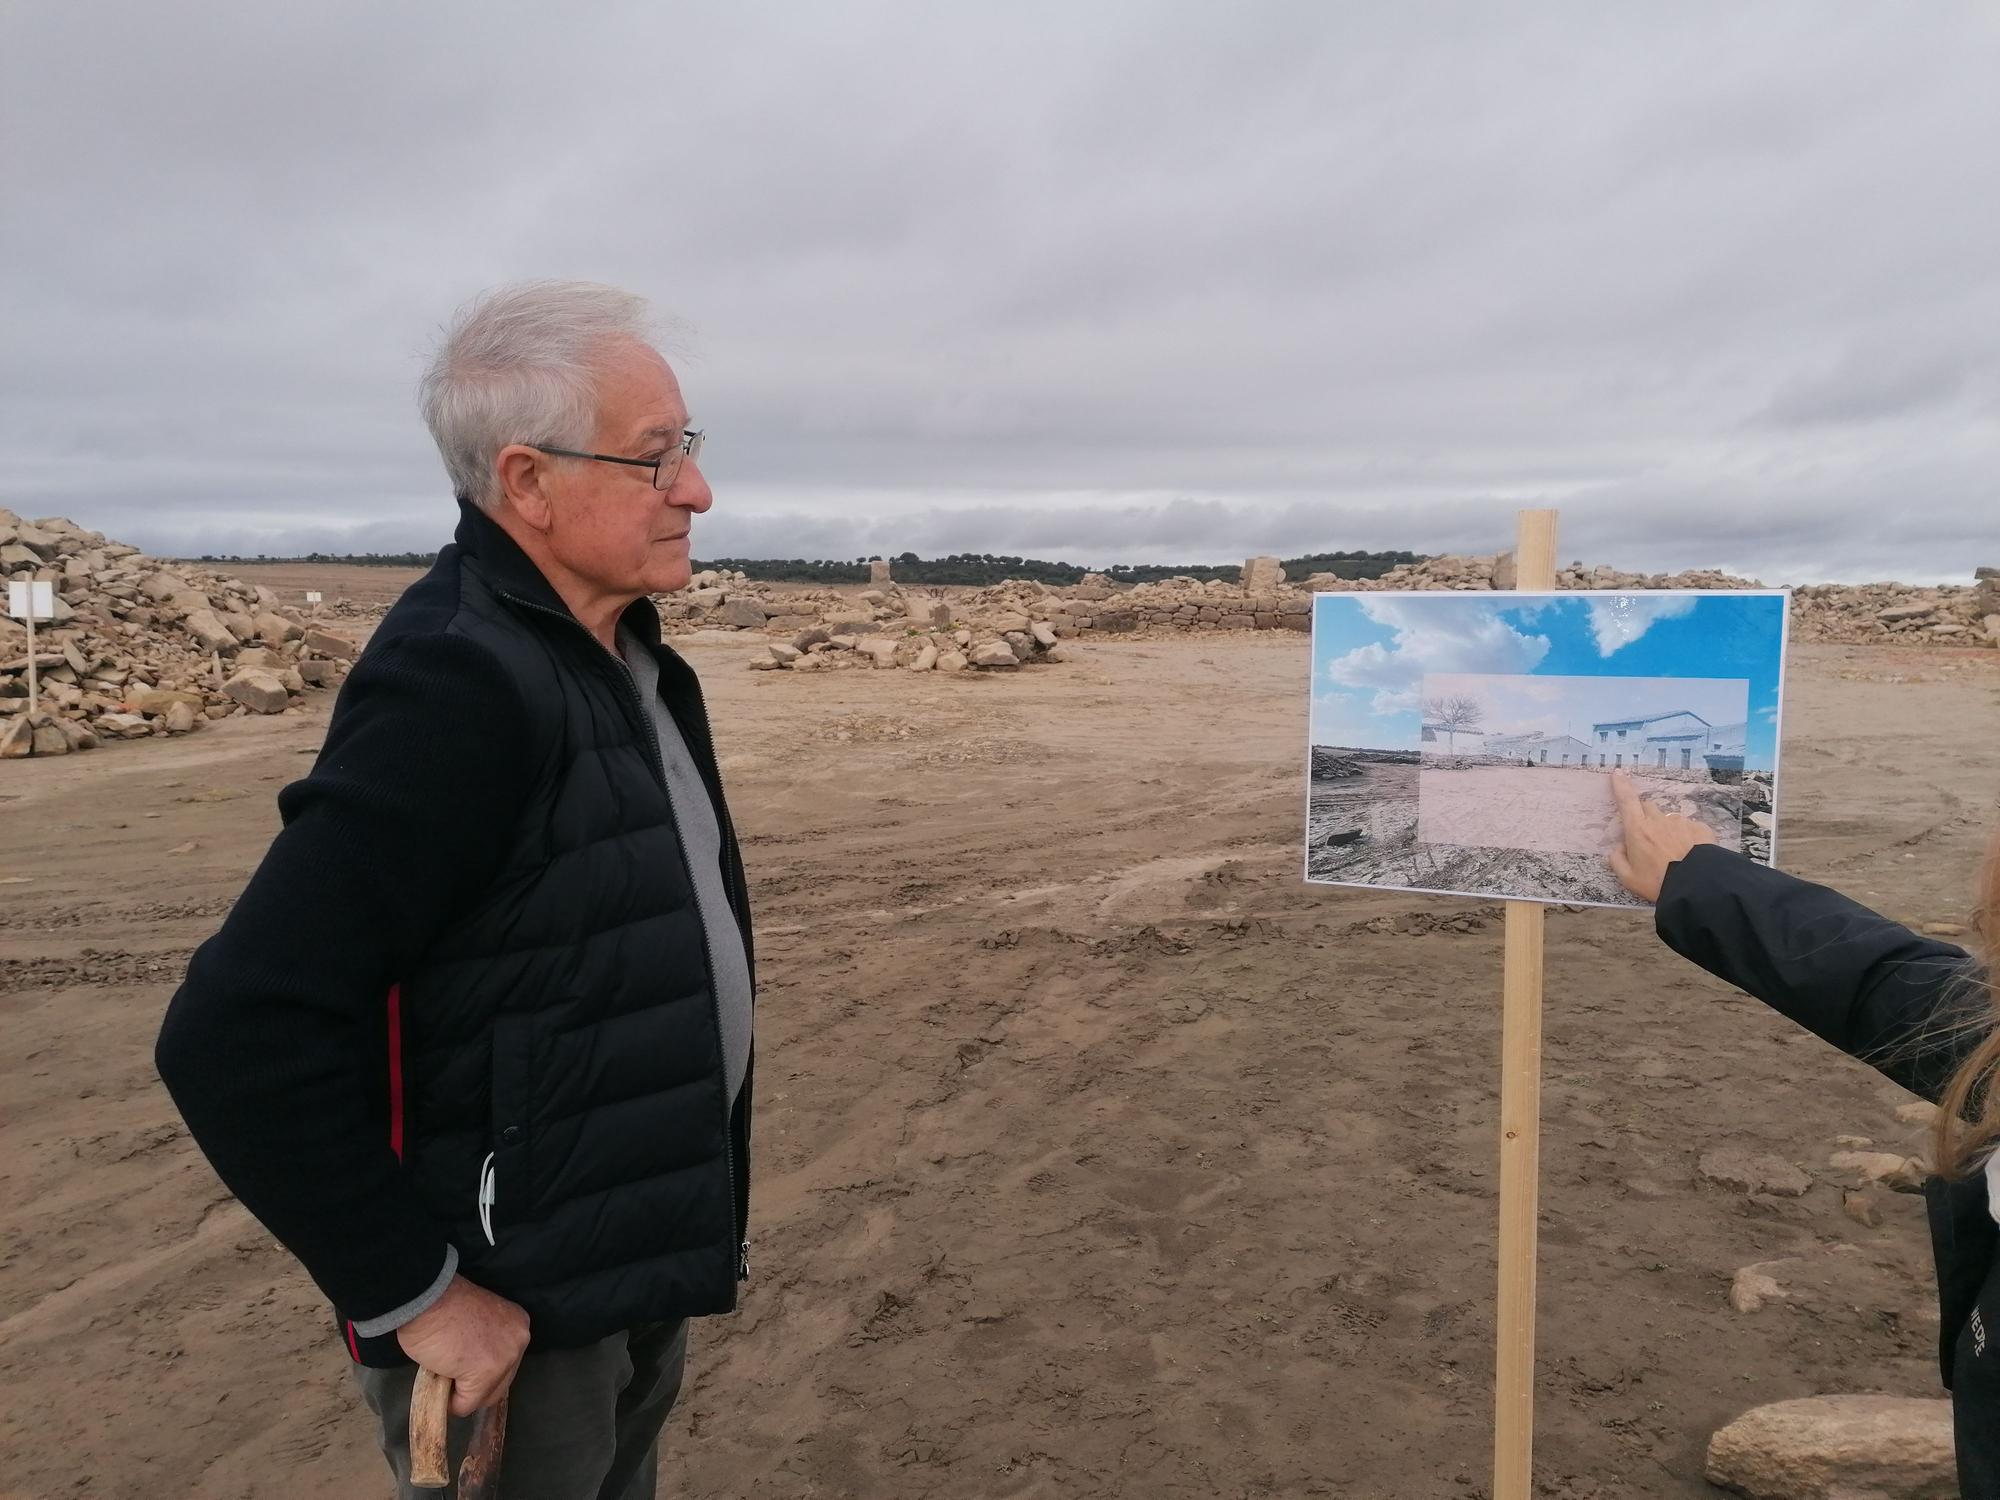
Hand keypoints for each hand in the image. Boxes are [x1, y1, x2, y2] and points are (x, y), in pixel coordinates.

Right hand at [395, 1274, 529, 1415]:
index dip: (480, 1368)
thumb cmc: (442, 1305)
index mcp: (517, 1324)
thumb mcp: (478, 1321)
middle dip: (474, 1385)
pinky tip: (439, 1378)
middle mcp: (519, 1341)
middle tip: (450, 1374)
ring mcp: (504, 1359)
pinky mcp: (485, 1375)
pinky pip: (466, 1404)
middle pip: (500, 1384)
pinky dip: (449, 1401)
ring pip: (484, 1397)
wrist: (425, 1299)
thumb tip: (474, 1368)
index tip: (463, 1363)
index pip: (506, 1364)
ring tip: (443, 1372)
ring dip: (462, 1393)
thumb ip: (486, 1342)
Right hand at [1608, 770, 1717, 902]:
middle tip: (1648, 836)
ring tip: (1674, 852)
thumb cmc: (1658, 883)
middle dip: (1644, 815)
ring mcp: (1681, 823)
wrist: (1697, 886)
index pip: (1626, 801)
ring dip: (1667, 829)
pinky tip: (1690, 853)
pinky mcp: (1700, 829)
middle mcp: (1659, 821)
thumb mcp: (1628, 879)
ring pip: (1669, 819)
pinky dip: (1687, 837)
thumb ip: (1617, 860)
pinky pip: (1690, 827)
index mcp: (1638, 830)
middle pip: (1648, 807)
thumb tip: (1618, 847)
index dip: (1620, 786)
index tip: (1618, 773)